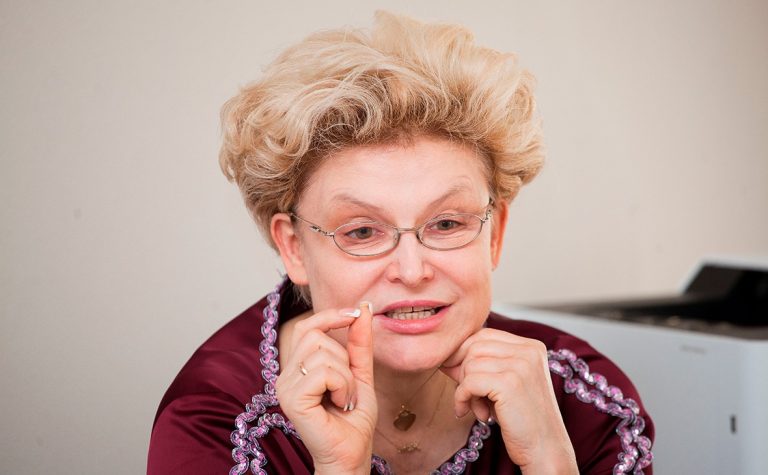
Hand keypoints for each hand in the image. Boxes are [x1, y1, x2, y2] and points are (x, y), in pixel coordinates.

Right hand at [275, 303, 376, 474]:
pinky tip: (340, 404)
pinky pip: (324, 373)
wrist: (351, 454)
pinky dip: (342, 386)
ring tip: (344, 399)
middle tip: (347, 387)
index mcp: (298, 367)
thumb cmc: (353, 420)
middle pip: (316, 335)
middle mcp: (286, 375)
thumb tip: (364, 307)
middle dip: (344, 358)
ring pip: (322, 354)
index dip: (331, 315)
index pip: (307, 326)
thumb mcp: (360, 372)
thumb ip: (359, 342)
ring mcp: (285, 387)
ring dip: (346, 377)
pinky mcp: (292, 399)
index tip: (356, 313)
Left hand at [440, 328, 576, 473]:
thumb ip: (483, 365)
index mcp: (531, 346)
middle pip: (474, 346)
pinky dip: (463, 398)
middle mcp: (529, 350)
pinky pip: (469, 382)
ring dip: (466, 389)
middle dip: (462, 371)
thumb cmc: (522, 419)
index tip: (456, 375)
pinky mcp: (510, 383)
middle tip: (468, 396)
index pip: (484, 335)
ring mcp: (521, 365)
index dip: (463, 353)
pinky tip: (478, 415)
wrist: (546, 449)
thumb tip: (445, 355)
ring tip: (480, 408)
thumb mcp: (505, 383)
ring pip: (470, 364)